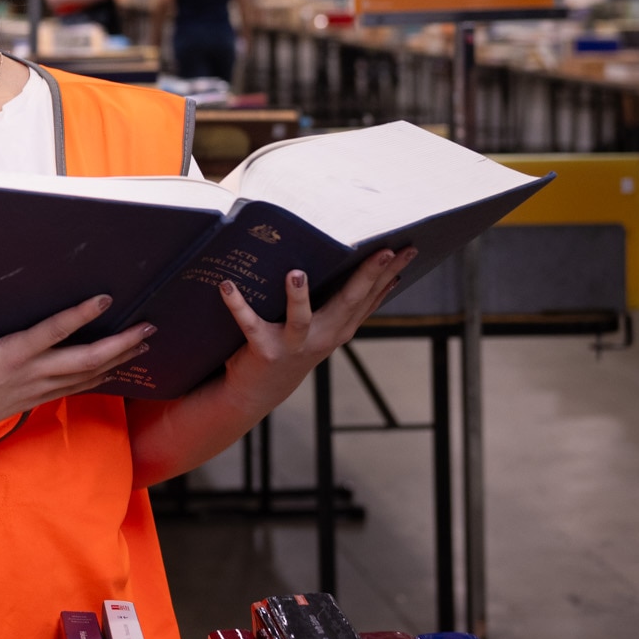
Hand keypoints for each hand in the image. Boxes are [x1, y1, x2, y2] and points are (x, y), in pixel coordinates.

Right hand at [0, 294, 152, 455]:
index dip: (79, 316)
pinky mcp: (33, 399)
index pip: (52, 333)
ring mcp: (34, 390)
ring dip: (117, 360)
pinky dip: (99, 377)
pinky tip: (113, 370)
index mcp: (10, 357)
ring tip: (142, 344)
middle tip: (148, 328)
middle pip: (84, 360)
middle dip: (119, 344)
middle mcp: (30, 375)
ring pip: (86, 376)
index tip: (104, 300)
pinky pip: (75, 387)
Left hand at [218, 247, 417, 412]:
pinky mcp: (263, 349)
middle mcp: (323, 336)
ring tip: (296, 272)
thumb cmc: (292, 345)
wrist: (259, 390)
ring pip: (300, 318)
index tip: (411, 248)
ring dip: (297, 296)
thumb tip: (372, 269)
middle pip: (348, 302)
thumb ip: (343, 302)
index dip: (391, 273)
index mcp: (340, 327)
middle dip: (367, 276)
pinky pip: (249, 324)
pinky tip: (226, 285)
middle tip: (383, 251)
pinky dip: (237, 305)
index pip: (371, 296)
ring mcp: (293, 344)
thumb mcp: (324, 327)